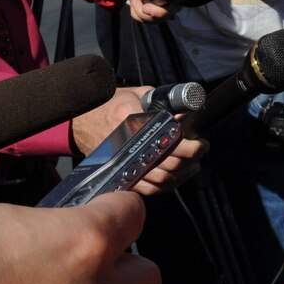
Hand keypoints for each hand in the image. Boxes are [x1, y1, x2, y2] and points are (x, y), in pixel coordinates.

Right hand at [67, 87, 205, 192]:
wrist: (82, 124)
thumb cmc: (110, 105)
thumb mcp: (136, 94)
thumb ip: (161, 103)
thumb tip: (185, 115)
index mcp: (129, 118)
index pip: (166, 137)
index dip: (188, 144)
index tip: (201, 142)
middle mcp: (126, 144)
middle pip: (167, 161)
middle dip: (191, 158)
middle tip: (201, 150)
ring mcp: (124, 164)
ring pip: (161, 178)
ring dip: (183, 174)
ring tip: (194, 164)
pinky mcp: (122, 176)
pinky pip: (150, 189)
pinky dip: (168, 185)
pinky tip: (178, 176)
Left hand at [115, 0, 170, 22]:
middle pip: (172, 9)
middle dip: (156, 12)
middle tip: (144, 7)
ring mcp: (166, 4)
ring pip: (160, 17)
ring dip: (144, 14)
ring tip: (135, 1)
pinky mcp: (156, 13)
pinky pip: (150, 20)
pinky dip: (139, 16)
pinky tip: (136, 5)